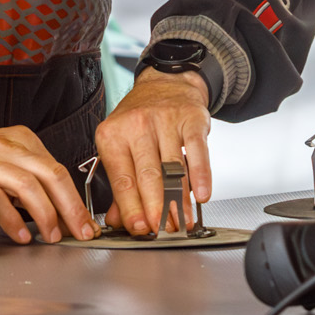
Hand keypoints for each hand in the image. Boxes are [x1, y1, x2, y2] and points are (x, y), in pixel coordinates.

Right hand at [0, 124, 94, 243]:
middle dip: (69, 207)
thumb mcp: (5, 155)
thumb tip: (62, 209)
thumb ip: (31, 174)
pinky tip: (21, 235)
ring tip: (51, 235)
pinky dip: (12, 219)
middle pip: (49, 174)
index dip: (75, 199)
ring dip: (44, 214)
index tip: (85, 222)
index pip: (57, 169)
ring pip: (26, 185)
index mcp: (20, 139)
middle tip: (79, 231)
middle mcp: (5, 146)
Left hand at [95, 70, 212, 236]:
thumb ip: (119, 185)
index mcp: (112, 136)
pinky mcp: (190, 118)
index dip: (132, 208)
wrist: (164, 83)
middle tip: (164, 231)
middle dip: (157, 209)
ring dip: (180, 201)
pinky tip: (202, 195)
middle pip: (148, 176)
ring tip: (184, 222)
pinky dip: (201, 175)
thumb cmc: (139, 119)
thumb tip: (117, 220)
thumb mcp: (119, 145)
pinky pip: (197, 151)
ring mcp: (164, 120)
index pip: (122, 180)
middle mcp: (136, 126)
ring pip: (173, 168)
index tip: (140, 228)